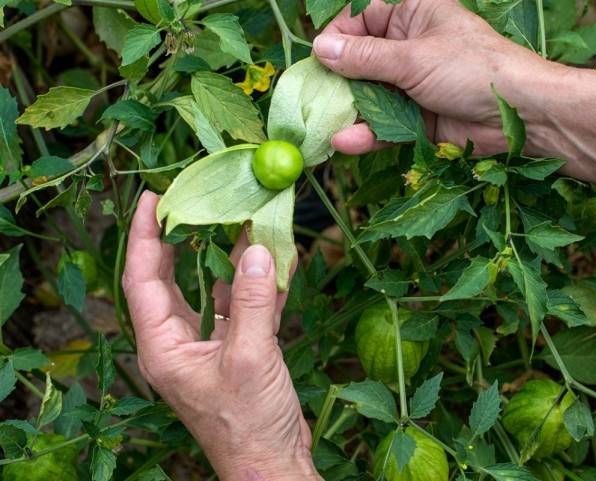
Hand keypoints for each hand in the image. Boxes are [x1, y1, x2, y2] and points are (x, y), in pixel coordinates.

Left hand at [122, 191, 318, 480]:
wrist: (272, 463)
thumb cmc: (247, 422)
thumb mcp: (249, 357)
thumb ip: (251, 301)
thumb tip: (258, 249)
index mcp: (162, 345)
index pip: (142, 279)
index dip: (144, 235)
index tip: (152, 197)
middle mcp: (179, 341)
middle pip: (174, 278)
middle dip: (185, 239)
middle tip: (196, 199)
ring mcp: (209, 345)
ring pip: (214, 289)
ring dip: (233, 259)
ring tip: (247, 220)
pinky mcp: (238, 350)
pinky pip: (244, 307)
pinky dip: (261, 286)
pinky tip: (281, 259)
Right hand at [313, 0, 560, 156]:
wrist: (521, 115)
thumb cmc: (473, 68)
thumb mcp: (413, 58)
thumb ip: (364, 57)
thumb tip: (320, 48)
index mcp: (411, 15)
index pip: (361, 17)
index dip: (337, 34)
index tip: (317, 56)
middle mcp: (408, 48)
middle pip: (359, 60)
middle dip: (336, 79)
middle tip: (313, 96)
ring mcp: (411, 85)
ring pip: (369, 96)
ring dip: (348, 110)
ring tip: (323, 123)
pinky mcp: (417, 119)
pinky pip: (384, 125)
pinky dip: (365, 134)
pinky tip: (344, 141)